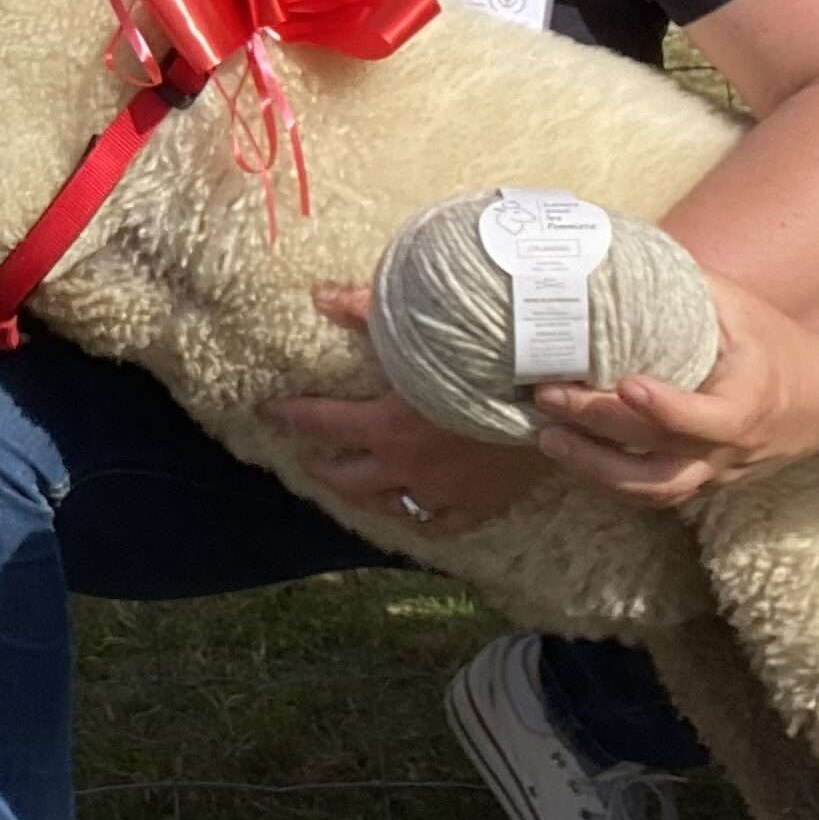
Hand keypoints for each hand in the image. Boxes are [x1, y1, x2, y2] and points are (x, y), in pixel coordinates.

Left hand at [259, 284, 547, 537]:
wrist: (549, 392)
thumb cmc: (485, 355)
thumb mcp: (421, 330)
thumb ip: (366, 311)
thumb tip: (320, 296)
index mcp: (386, 426)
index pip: (322, 423)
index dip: (291, 415)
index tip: (269, 411)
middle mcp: (405, 468)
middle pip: (346, 478)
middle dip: (321, 465)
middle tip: (308, 455)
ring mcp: (439, 493)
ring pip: (386, 505)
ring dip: (363, 494)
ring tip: (353, 483)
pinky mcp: (475, 506)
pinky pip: (437, 523)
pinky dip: (420, 517)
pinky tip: (414, 509)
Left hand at [529, 273, 818, 509]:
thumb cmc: (777, 344)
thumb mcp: (744, 308)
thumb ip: (691, 286)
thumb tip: (629, 255)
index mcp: (748, 400)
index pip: (708, 416)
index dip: (666, 406)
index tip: (625, 383)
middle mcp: (730, 447)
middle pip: (662, 456)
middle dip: (600, 430)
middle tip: (550, 399)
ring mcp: (715, 473)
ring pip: (653, 491)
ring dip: (595, 469)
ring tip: (549, 438)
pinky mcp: (702, 484)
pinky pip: (653, 494)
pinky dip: (608, 480)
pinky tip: (572, 455)